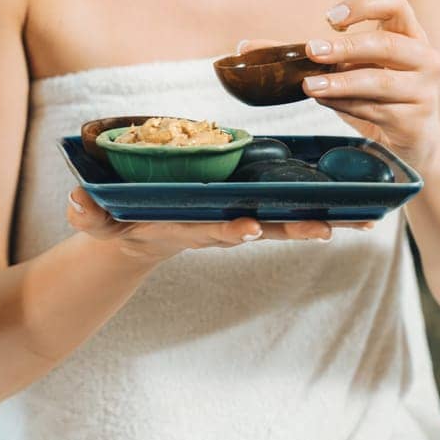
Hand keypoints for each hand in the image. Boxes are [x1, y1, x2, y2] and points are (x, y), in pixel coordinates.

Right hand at [65, 185, 369, 264]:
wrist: (136, 237)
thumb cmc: (115, 223)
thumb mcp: (95, 220)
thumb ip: (85, 214)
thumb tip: (76, 202)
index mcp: (183, 227)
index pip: (207, 230)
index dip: (227, 230)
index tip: (247, 228)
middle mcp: (216, 227)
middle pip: (261, 230)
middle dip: (293, 231)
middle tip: (328, 231)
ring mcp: (234, 221)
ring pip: (283, 223)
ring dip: (322, 222)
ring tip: (363, 220)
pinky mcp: (245, 212)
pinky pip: (287, 213)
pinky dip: (321, 212)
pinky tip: (357, 208)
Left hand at [299, 0, 439, 171]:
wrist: (409, 145)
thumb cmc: (374, 96)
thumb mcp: (346, 69)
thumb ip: (302, 56)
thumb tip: (244, 48)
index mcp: (408, 35)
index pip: (396, 3)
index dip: (364, 5)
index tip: (330, 19)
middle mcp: (424, 58)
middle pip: (387, 44)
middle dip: (346, 47)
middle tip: (311, 51)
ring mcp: (423, 90)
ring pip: (380, 81)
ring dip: (341, 82)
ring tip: (309, 86)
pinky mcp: (415, 120)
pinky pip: (376, 109)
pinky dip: (346, 105)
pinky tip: (325, 101)